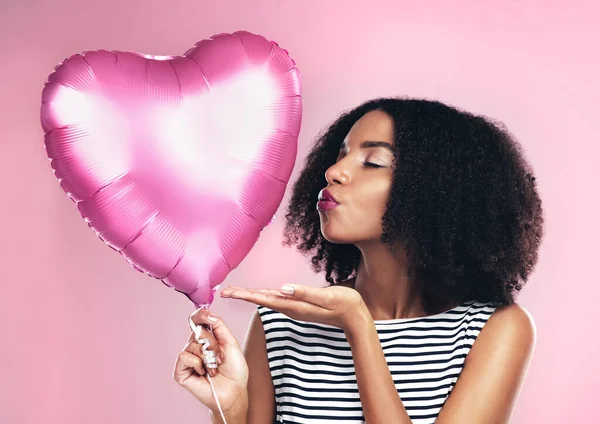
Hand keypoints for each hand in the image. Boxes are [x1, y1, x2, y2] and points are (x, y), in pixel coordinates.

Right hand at [173, 309, 248, 412]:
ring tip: (213, 367)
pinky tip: (203, 372)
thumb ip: (220, 326)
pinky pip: (184, 356)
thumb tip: (209, 314)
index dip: (200, 316)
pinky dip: (197, 363)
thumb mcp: (231, 343)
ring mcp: (187, 359)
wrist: (234, 391)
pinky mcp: (180, 371)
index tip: (207, 314)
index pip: (197, 321)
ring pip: (191, 344)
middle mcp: (195, 347)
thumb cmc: (234, 370)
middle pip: (196, 331)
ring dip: (206, 355)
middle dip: (211, 342)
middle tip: (219, 356)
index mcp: (206, 339)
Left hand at [220, 283, 366, 330]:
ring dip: (252, 295)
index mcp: (295, 305)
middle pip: (263, 300)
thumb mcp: (327, 296)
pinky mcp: (301, 306)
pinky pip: (278, 301)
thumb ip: (305, 293)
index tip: (229, 292)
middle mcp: (292, 308)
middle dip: (243, 295)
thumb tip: (282, 288)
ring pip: (269, 300)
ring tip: (237, 291)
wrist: (356, 318)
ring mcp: (296, 308)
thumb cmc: (345, 304)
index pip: (265, 299)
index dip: (246, 295)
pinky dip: (265, 296)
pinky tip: (261, 293)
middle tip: (224, 291)